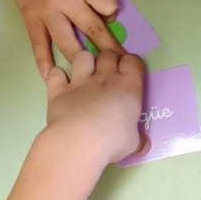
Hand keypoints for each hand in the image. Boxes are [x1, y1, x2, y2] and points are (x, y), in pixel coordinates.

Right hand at [0, 0, 141, 77]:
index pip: (107, 5)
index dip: (112, 8)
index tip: (109, 9)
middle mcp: (66, 0)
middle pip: (92, 28)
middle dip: (108, 47)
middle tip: (120, 63)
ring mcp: (47, 12)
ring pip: (67, 42)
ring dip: (82, 58)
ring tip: (94, 73)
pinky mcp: (30, 19)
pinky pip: (38, 44)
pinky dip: (44, 61)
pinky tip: (51, 76)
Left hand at [43, 49, 145, 165]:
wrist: (77, 143)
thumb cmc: (111, 143)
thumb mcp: (133, 143)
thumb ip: (138, 140)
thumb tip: (144, 144)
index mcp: (128, 87)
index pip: (133, 61)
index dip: (130, 65)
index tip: (129, 75)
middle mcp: (104, 78)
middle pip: (108, 54)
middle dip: (109, 60)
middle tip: (107, 75)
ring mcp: (79, 82)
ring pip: (82, 56)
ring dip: (84, 63)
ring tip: (84, 76)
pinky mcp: (58, 90)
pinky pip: (56, 73)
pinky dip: (57, 77)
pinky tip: (60, 86)